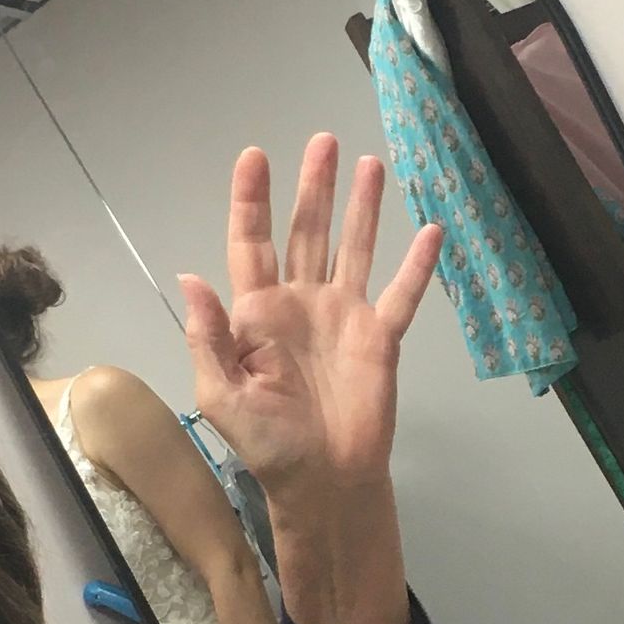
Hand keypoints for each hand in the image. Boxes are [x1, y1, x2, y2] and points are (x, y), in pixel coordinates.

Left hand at [179, 137, 441, 497]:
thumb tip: (191, 277)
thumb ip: (209, 337)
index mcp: (257, 313)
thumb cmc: (267, 443)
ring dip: (363, 208)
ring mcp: (344, 316)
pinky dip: (417, 265)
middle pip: (306, 231)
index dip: (251, 200)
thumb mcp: (221, 394)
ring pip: (354, 247)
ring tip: (370, 163)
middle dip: (314, 187)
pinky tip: (432, 230)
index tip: (255, 156)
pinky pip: (402, 294)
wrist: (324, 481)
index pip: (252, 243)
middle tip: (322, 142)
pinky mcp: (381, 337)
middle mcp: (301, 303)